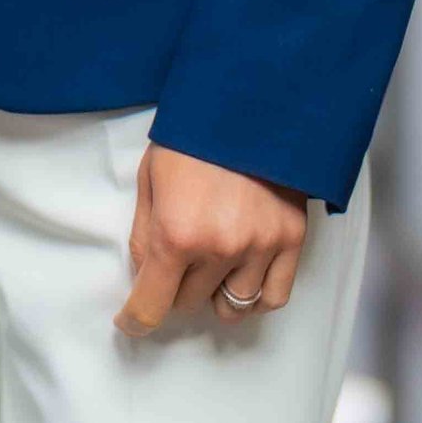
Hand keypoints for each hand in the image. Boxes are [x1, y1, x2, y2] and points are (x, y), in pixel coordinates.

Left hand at [117, 142, 307, 337]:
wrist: (250, 101)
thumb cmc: (192, 136)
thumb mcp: (150, 178)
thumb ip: (143, 232)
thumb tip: (144, 275)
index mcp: (176, 233)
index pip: (151, 304)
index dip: (136, 319)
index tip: (130, 322)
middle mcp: (219, 249)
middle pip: (188, 302)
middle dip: (175, 287)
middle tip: (176, 257)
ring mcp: (260, 247)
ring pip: (231, 307)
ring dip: (214, 293)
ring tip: (210, 265)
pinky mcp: (291, 239)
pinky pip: (273, 297)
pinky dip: (255, 297)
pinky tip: (241, 279)